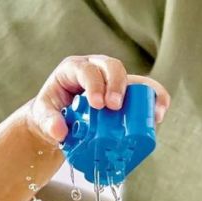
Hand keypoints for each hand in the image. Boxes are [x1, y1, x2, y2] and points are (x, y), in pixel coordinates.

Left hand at [27, 55, 170, 143]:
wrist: (56, 119)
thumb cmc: (49, 114)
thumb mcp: (42, 117)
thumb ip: (48, 123)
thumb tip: (59, 132)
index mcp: (74, 70)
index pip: (87, 70)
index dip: (94, 84)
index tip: (97, 104)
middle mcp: (95, 70)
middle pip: (111, 67)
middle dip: (116, 85)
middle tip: (115, 107)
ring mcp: (111, 81)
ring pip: (131, 77)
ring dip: (143, 92)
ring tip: (151, 112)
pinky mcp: (124, 94)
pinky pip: (143, 90)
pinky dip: (154, 98)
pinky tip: (159, 113)